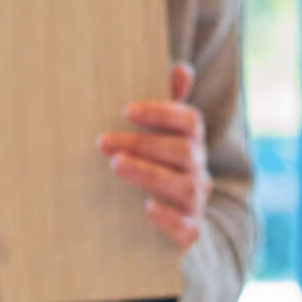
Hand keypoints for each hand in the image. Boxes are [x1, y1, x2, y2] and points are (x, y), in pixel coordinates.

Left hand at [101, 64, 209, 250]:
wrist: (167, 226)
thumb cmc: (155, 170)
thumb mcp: (158, 139)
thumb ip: (166, 106)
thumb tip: (182, 68)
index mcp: (192, 143)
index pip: (190, 121)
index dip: (161, 112)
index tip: (126, 110)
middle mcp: (199, 170)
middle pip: (183, 151)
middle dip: (142, 144)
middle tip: (102, 141)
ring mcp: (196, 202)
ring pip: (185, 186)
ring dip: (149, 174)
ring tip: (116, 166)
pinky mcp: (190, 232)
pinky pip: (187, 227)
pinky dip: (168, 217)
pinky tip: (146, 208)